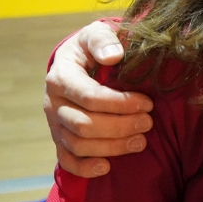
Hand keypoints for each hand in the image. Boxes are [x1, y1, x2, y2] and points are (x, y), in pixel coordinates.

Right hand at [44, 21, 153, 177]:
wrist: (79, 61)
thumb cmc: (93, 47)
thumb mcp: (97, 34)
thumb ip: (103, 39)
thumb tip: (113, 55)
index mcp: (62, 76)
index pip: (90, 97)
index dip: (120, 103)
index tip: (147, 102)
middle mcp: (53, 103)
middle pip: (84, 125)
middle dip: (121, 126)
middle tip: (149, 122)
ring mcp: (55, 124)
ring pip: (79, 145)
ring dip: (112, 147)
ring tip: (141, 141)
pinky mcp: (60, 139)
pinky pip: (67, 160)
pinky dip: (85, 168)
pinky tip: (107, 166)